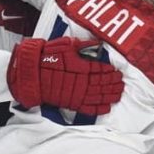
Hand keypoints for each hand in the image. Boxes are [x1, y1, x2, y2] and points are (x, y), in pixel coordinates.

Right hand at [7, 37, 123, 114]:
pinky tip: (107, 107)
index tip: (117, 72)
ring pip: (99, 96)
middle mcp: (83, 81)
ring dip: (111, 95)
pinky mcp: (72, 103)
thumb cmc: (48, 56)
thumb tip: (98, 44)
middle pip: (103, 83)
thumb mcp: (67, 45)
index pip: (101, 69)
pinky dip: (99, 108)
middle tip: (122, 82)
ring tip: (119, 94)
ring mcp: (78, 94)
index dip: (111, 71)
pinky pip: (89, 108)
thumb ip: (84, 45)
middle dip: (114, 83)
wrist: (32, 73)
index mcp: (82, 66)